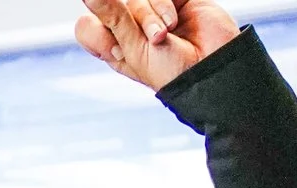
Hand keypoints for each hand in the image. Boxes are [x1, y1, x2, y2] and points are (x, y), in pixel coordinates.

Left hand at [75, 0, 240, 90]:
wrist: (210, 69)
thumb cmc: (170, 72)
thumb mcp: (134, 49)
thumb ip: (111, 17)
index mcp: (114, 47)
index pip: (86, 27)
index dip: (97, 31)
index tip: (117, 49)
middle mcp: (130, 28)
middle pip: (113, 6)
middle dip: (135, 21)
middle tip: (154, 39)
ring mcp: (152, 12)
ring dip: (150, 13)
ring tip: (165, 33)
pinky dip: (163, 3)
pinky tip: (174, 21)